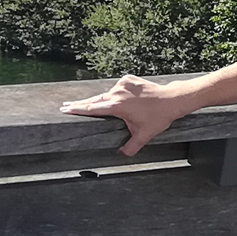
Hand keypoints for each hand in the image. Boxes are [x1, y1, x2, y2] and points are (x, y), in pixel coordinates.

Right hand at [58, 74, 191, 155]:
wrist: (172, 99)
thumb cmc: (158, 117)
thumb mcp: (144, 135)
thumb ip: (131, 147)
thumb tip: (122, 156)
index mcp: (116, 106)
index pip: (92, 109)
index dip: (77, 109)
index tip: (64, 109)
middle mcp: (116, 93)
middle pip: (94, 99)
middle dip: (80, 104)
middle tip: (65, 105)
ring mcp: (122, 85)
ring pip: (107, 93)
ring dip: (100, 99)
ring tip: (87, 104)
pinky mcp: (128, 79)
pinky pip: (118, 87)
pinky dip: (116, 92)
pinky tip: (117, 98)